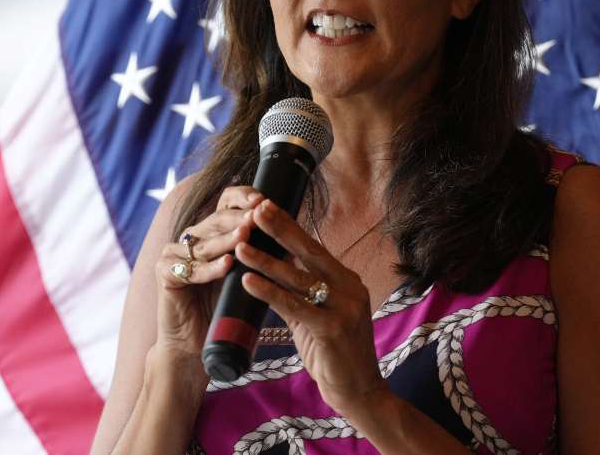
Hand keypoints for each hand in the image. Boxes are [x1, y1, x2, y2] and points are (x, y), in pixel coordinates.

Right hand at [153, 186, 261, 362]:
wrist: (197, 343)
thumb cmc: (227, 309)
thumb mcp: (247, 274)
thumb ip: (261, 251)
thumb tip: (292, 230)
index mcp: (210, 233)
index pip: (225, 205)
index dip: (242, 198)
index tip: (264, 199)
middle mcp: (190, 239)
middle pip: (215, 221)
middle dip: (238, 218)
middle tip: (257, 215)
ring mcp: (174, 254)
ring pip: (204, 244)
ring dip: (226, 240)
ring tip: (246, 234)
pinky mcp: (165, 274)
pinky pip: (190, 269)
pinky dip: (210, 269)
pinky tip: (228, 265)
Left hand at [236, 199, 390, 416]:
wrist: (359, 392)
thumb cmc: (334, 353)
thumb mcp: (316, 316)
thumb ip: (299, 293)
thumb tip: (272, 269)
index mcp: (346, 280)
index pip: (313, 247)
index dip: (289, 226)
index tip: (266, 206)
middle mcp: (349, 288)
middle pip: (308, 252)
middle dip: (280, 229)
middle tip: (255, 209)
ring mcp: (344, 307)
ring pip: (297, 278)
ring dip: (265, 260)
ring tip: (240, 246)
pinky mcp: (332, 328)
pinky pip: (294, 305)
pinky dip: (269, 292)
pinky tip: (248, 282)